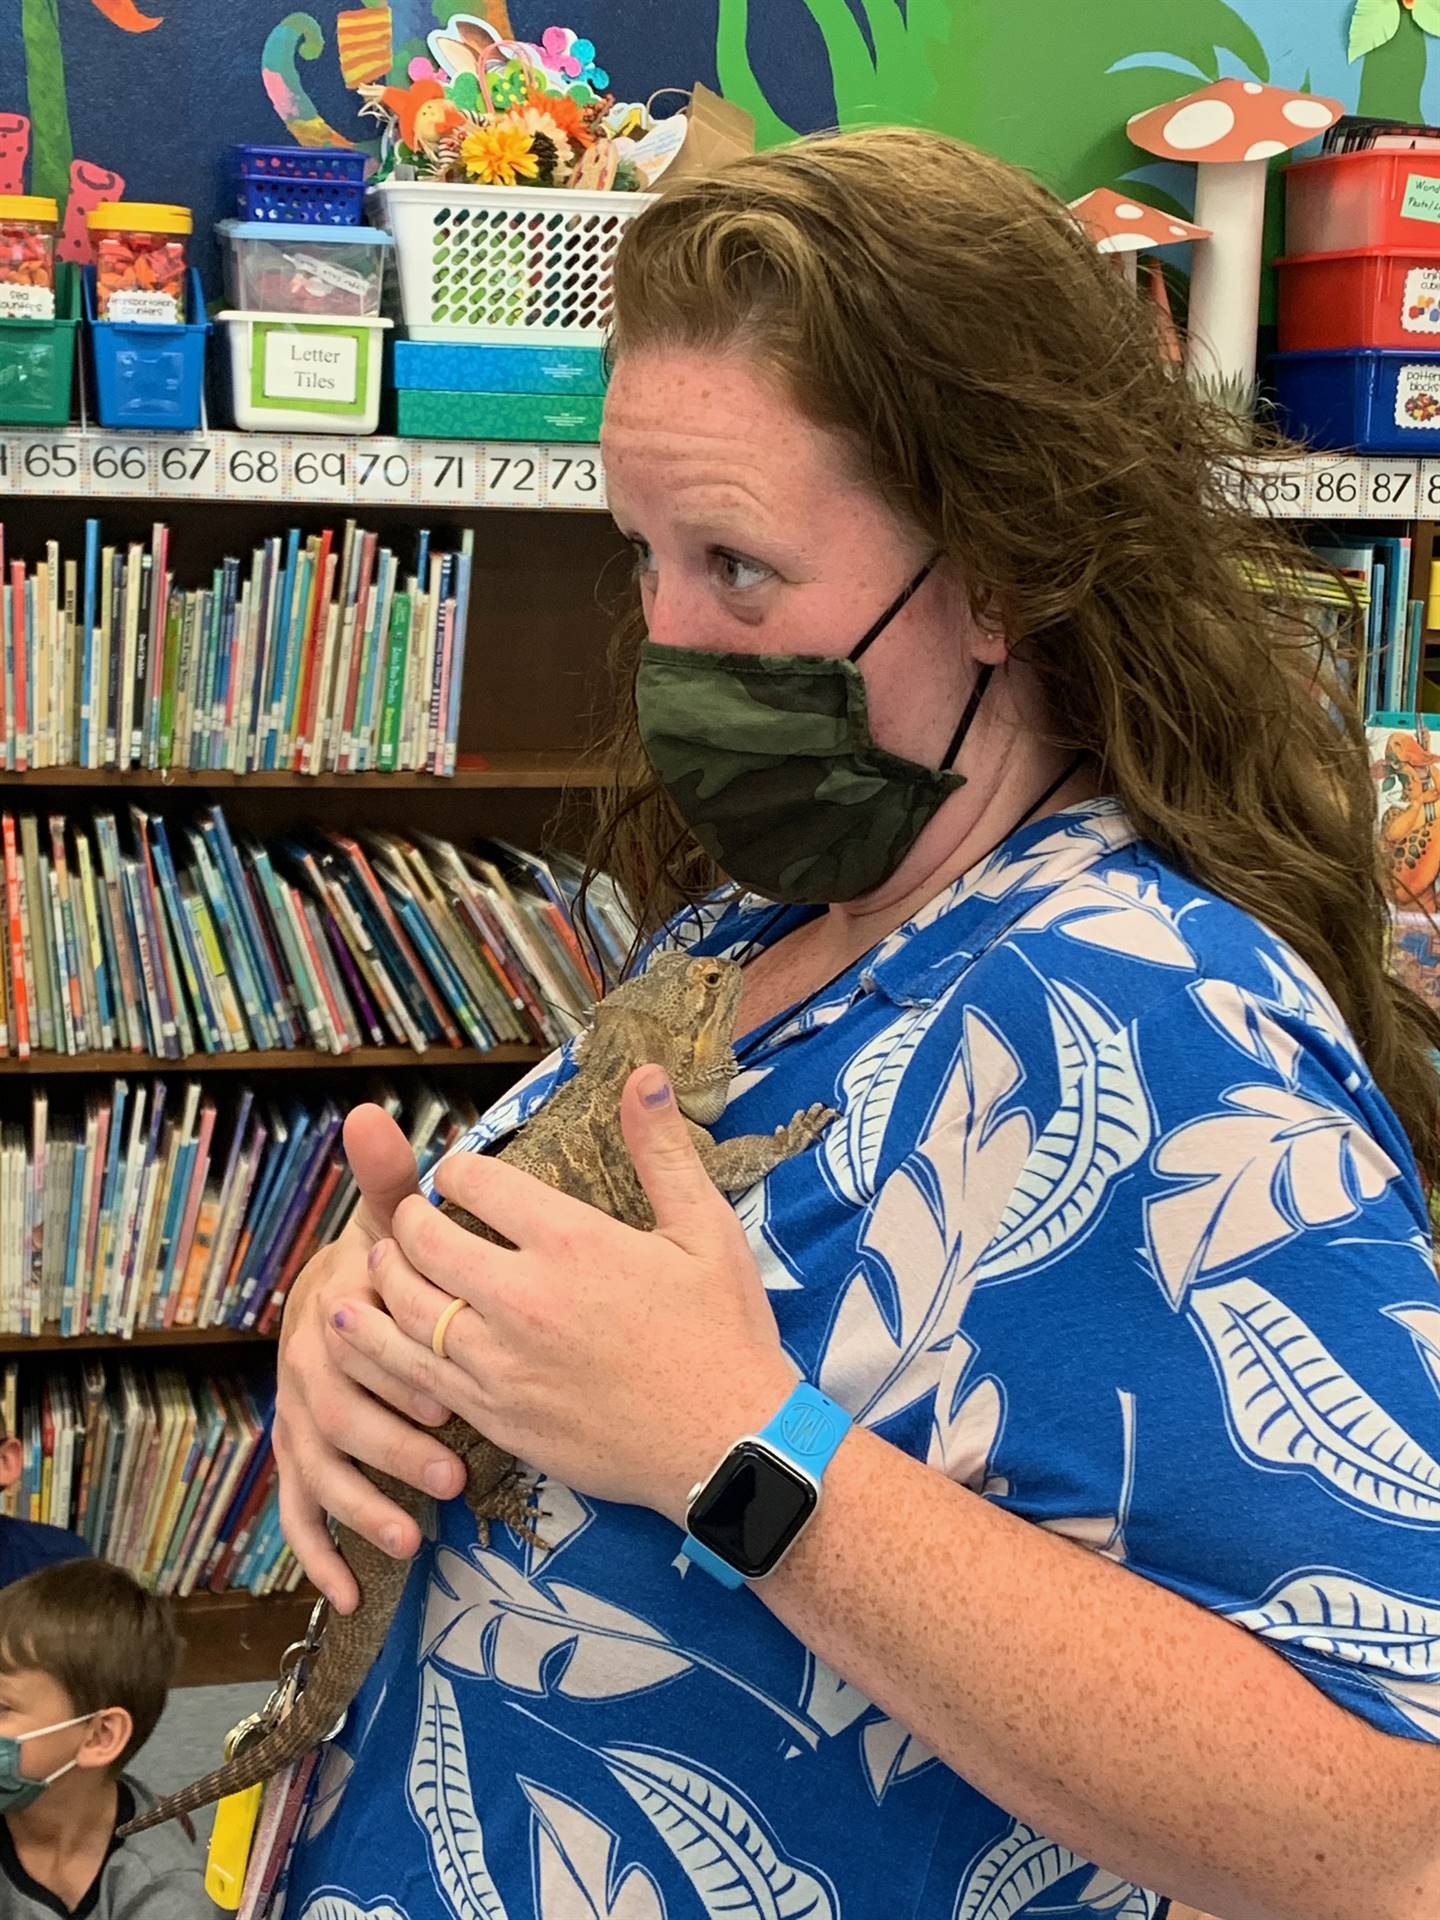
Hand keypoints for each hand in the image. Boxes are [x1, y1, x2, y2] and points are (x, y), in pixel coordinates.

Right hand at [274, 1104, 467, 1609]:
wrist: (343, 1300)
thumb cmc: (385, 1264)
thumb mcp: (386, 1221)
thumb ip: (388, 1179)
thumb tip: (373, 1111)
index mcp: (329, 1308)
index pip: (349, 1342)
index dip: (394, 1368)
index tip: (453, 1397)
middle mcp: (305, 1367)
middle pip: (336, 1411)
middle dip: (392, 1442)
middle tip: (453, 1466)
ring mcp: (302, 1419)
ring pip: (321, 1467)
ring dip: (365, 1499)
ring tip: (419, 1527)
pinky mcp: (306, 1463)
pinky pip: (301, 1515)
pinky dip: (322, 1554)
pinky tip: (354, 1594)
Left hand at [330, 1067, 799, 1526]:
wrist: (727, 1445)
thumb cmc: (722, 1333)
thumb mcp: (705, 1229)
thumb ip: (662, 1150)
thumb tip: (646, 1073)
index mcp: (571, 1241)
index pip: (477, 1182)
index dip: (456, 1170)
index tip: (458, 1174)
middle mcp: (523, 1297)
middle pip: (423, 1241)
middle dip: (409, 1219)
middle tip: (413, 1216)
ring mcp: (501, 1363)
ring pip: (405, 1307)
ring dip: (385, 1277)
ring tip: (385, 1263)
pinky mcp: (494, 1416)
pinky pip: (413, 1374)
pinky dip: (383, 1346)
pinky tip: (376, 1332)